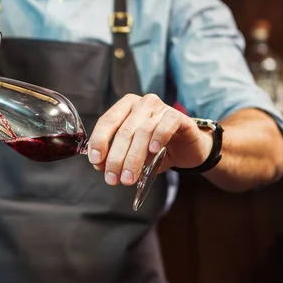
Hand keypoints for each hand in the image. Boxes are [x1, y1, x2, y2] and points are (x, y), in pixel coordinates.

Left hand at [87, 94, 213, 185]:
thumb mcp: (133, 153)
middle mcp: (142, 104)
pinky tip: (153, 151)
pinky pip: (166, 125)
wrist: (187, 150)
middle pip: (124, 131)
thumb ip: (116, 155)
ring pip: (143, 132)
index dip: (99, 141)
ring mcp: (161, 108)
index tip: (95, 161)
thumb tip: (99, 165)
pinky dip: (158, 138)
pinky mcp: (179, 117)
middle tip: (113, 179)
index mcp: (125, 107)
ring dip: (134, 157)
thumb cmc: (156, 150)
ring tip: (129, 178)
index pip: (107, 121)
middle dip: (116, 158)